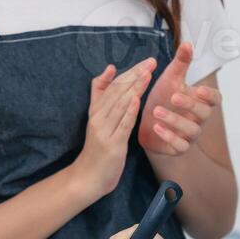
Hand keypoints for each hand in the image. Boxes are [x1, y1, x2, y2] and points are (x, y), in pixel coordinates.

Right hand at [70, 57, 155, 200]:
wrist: (88, 177)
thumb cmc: (98, 147)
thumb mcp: (98, 118)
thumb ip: (101, 94)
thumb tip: (109, 68)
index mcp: (96, 110)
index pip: (114, 85)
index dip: (131, 72)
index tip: (147, 61)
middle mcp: (98, 117)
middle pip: (118, 91)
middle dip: (135, 75)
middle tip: (152, 62)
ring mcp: (104, 131)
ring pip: (120, 105)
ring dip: (134, 89)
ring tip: (147, 75)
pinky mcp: (112, 144)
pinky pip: (122, 126)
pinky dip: (129, 112)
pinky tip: (138, 100)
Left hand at [138, 41, 219, 155]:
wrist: (147, 123)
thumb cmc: (162, 98)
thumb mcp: (170, 79)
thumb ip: (181, 63)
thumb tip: (187, 42)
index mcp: (201, 101)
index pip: (215, 99)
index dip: (209, 95)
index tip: (198, 89)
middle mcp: (199, 118)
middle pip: (204, 113)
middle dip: (190, 105)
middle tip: (174, 97)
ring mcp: (190, 134)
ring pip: (191, 130)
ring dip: (175, 120)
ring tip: (157, 111)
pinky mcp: (179, 147)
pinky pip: (180, 145)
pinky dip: (169, 137)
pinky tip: (157, 127)